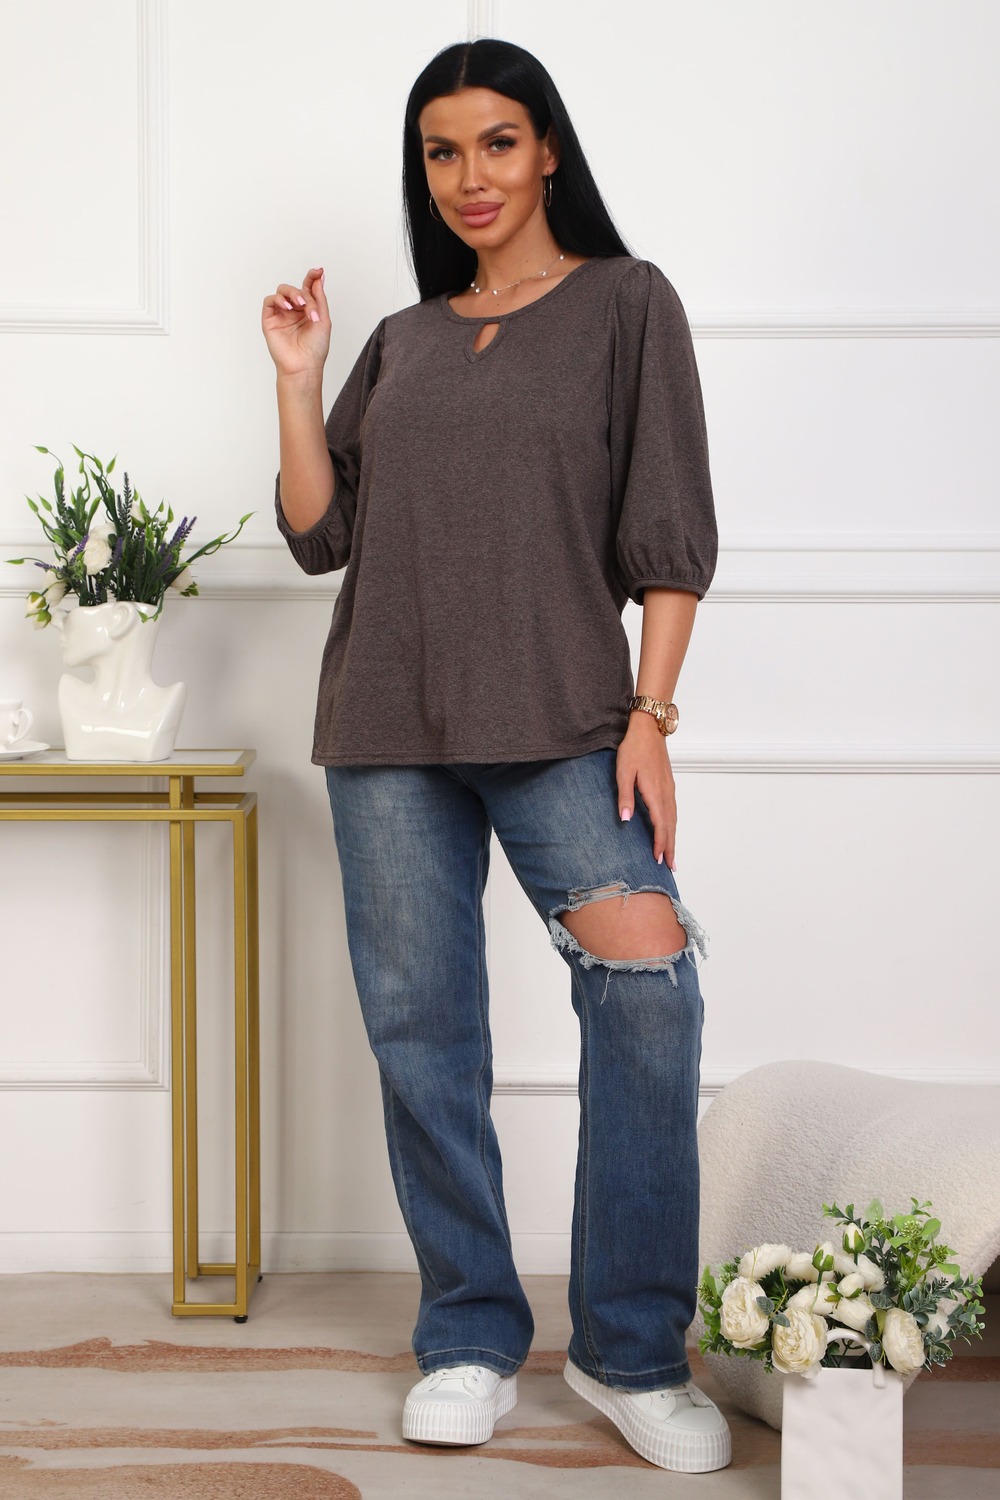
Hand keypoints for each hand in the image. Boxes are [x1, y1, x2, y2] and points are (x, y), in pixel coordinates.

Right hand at [261, 267, 330, 377]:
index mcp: (308, 310)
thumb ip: (319, 298)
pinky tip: (287, 308)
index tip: (318, 271)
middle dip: (303, 293)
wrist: (304, 365)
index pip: (308, 288)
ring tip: (299, 306)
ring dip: (292, 294)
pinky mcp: (269, 319)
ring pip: (282, 291)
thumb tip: (319, 277)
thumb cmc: (315, 348)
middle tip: (308, 306)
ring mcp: (281, 314)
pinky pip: (270, 300)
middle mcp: (294, 310)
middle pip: (296, 289)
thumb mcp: (323, 319)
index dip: (311, 277)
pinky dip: (278, 300)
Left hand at [616, 713, 677, 869]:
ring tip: (671, 855)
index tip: (658, 860)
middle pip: (670, 826)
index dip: (659, 844)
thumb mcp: (623, 772)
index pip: (660, 825)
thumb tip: (626, 821)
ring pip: (673, 819)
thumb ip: (625, 797)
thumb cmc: (633, 749)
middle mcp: (666, 794)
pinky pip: (673, 811)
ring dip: (673, 838)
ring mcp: (669, 789)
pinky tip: (669, 830)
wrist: (649, 729)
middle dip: (670, 847)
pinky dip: (672, 825)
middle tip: (670, 867)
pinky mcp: (668, 785)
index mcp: (654, 792)